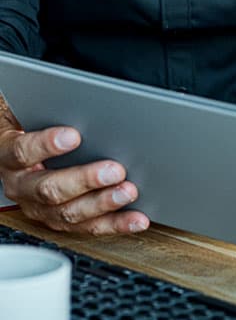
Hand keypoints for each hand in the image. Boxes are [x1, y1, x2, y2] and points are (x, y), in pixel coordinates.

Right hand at [0, 99, 148, 235]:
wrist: (17, 147)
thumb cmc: (32, 124)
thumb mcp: (33, 111)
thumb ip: (50, 109)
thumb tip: (78, 97)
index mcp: (9, 156)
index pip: (22, 152)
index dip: (46, 145)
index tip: (74, 135)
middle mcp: (21, 186)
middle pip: (49, 189)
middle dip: (85, 180)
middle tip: (114, 170)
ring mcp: (38, 207)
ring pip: (67, 213)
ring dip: (102, 204)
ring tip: (127, 192)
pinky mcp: (57, 220)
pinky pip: (86, 227)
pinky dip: (114, 224)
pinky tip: (135, 218)